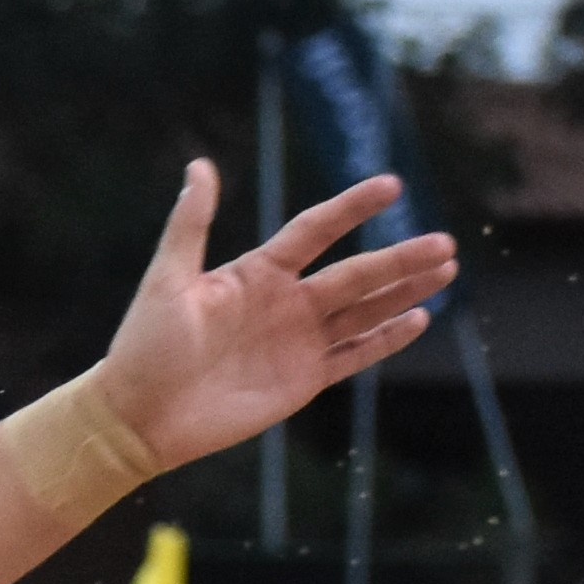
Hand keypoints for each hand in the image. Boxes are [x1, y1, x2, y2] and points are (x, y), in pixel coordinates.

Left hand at [91, 159, 458, 468]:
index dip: (351, 209)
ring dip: (405, 290)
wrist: (136, 417)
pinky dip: (386, 340)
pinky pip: (354, 356)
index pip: (314, 230)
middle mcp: (285, 302)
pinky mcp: (303, 379)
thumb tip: (199, 166)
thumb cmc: (144, 347)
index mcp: (256, 273)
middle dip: (400, 258)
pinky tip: (419, 319)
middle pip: (354, 274)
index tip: (391, 185)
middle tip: (444, 243)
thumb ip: (189, 225)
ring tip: (446, 269)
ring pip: (364, 310)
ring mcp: (298, 341)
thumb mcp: (167, 281)